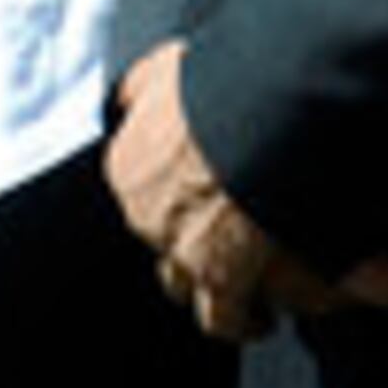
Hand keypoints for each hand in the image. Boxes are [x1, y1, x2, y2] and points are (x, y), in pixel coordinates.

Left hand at [106, 39, 299, 341]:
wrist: (260, 111)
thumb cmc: (219, 85)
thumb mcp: (165, 68)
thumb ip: (143, 84)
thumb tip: (126, 98)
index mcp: (128, 164)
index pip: (138, 191)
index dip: (169, 193)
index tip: (194, 193)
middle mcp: (144, 213)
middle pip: (157, 236)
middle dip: (184, 238)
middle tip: (219, 235)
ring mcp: (177, 250)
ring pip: (181, 284)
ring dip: (207, 285)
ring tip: (236, 291)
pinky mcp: (219, 277)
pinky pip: (223, 316)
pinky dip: (242, 320)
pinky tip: (259, 319)